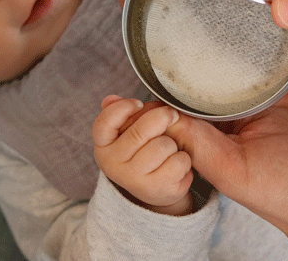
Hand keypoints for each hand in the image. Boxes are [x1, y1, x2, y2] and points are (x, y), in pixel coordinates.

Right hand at [92, 96, 194, 215]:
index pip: (104, 123)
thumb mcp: (126, 133)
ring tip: (170, 147)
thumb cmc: (139, 152)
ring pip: (162, 146)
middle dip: (162, 117)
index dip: (123, 108)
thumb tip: (110, 99)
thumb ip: (118, 114)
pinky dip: (184, 159)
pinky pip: (178, 162)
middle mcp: (114, 165)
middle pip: (140, 132)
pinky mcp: (156, 189)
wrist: (154, 189)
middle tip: (171, 114)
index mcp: (103, 147)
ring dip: (172, 143)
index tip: (139, 103)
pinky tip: (177, 162)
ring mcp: (134, 180)